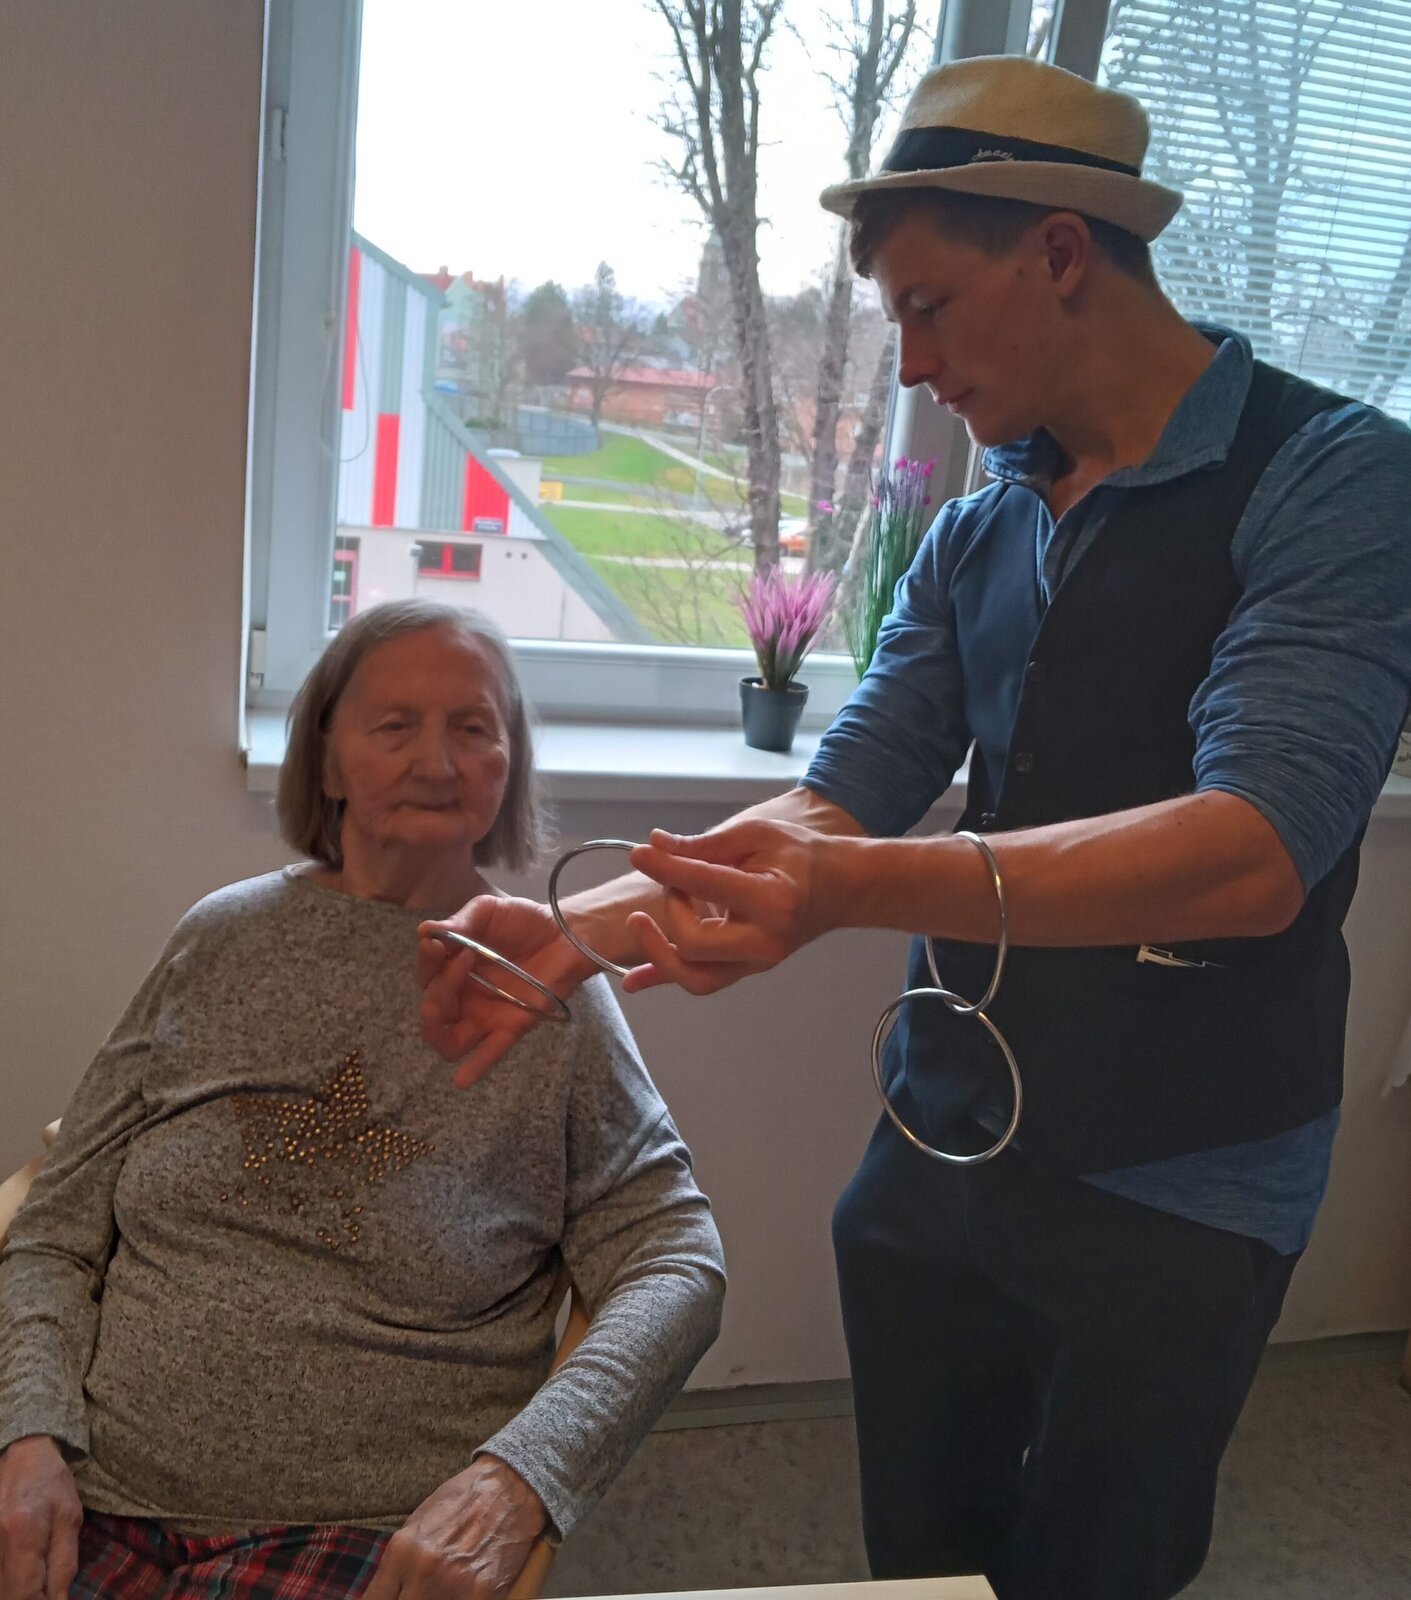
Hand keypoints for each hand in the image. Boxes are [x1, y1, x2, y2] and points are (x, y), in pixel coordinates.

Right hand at [0, 1435, 81, 1599]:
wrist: (22, 1456)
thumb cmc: (52, 1485)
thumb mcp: (70, 1519)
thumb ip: (64, 1564)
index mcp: (23, 1536)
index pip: (25, 1596)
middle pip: (8, 1595)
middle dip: (29, 1599)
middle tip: (46, 1592)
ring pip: (1, 1586)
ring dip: (19, 1590)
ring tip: (36, 1582)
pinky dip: (9, 1581)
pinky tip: (23, 1574)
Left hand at [364, 1456, 546, 1599]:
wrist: (510, 1488)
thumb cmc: (463, 1501)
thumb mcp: (419, 1524)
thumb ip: (400, 1563)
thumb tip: (388, 1595)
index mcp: (403, 1551)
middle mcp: (425, 1572)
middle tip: (416, 1595)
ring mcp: (456, 1587)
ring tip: (438, 1592)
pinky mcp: (484, 1595)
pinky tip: (460, 1594)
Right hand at [418, 896, 591, 1085]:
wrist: (566, 932)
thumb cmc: (524, 921)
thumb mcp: (486, 912)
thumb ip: (458, 923)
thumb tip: (423, 932)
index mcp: (452, 969)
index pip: (425, 977)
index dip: (426, 963)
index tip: (438, 944)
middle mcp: (463, 996)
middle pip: (432, 1012)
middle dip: (436, 990)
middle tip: (463, 959)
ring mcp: (485, 1016)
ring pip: (448, 1041)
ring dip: (438, 1029)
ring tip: (443, 1009)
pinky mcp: (511, 1027)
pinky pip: (490, 1052)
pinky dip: (475, 1067)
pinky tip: (462, 1079)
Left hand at [623, 819, 832, 993]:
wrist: (841, 888)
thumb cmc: (801, 855)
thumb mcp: (756, 835)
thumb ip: (704, 844)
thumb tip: (655, 844)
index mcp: (772, 900)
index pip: (706, 885)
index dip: (666, 868)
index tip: (640, 853)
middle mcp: (766, 940)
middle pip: (694, 942)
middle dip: (670, 908)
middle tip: (674, 881)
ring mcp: (758, 962)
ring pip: (695, 977)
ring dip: (658, 951)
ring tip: (639, 922)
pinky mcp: (748, 969)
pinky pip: (702, 981)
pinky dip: (665, 977)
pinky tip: (632, 981)